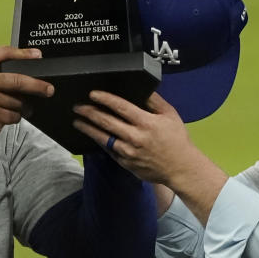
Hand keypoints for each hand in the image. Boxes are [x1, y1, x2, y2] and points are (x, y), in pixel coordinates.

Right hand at [0, 46, 52, 140]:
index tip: (38, 55)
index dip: (24, 53)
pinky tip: (5, 115)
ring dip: (22, 106)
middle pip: (18, 80)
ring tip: (17, 107)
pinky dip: (14, 117)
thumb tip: (25, 62)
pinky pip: (13, 116)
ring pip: (18, 102)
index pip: (3, 53)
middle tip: (48, 90)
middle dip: (37, 86)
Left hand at [73, 91, 226, 223]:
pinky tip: (92, 136)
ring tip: (77, 121)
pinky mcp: (126, 164)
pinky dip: (99, 142)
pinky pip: (109, 151)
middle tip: (77, 106)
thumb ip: (155, 101)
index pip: (121, 107)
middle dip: (90, 113)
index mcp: (147, 123)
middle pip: (107, 122)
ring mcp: (129, 152)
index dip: (105, 99)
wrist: (181, 168)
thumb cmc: (177, 140)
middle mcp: (135, 137)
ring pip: (103, 138)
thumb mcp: (171, 115)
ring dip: (89, 129)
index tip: (93, 94)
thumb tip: (142, 89)